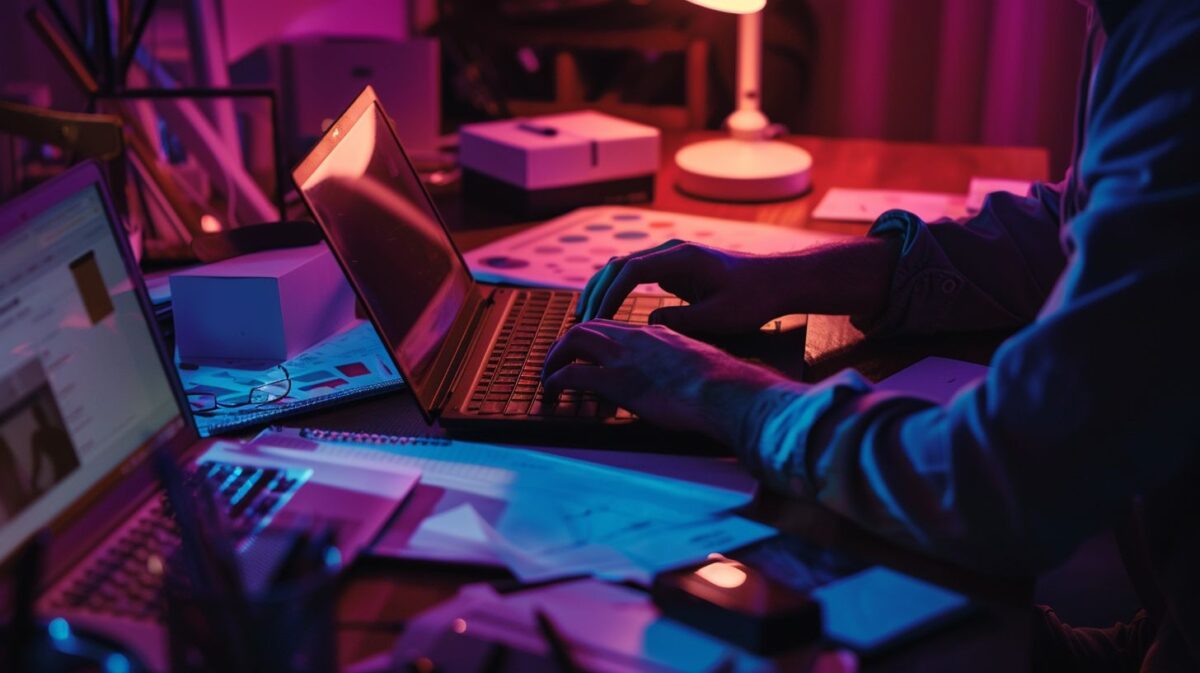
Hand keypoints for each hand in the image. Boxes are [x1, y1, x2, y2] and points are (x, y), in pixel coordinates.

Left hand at [541, 320, 791, 443]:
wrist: (725, 391)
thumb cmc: (722, 385)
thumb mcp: (699, 365)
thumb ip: (683, 364)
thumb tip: (683, 376)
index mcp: (656, 333)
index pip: (615, 327)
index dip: (596, 337)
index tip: (587, 351)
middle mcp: (636, 338)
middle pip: (589, 327)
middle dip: (567, 342)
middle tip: (557, 360)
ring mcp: (624, 357)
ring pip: (574, 341)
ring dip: (555, 357)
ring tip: (548, 374)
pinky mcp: (616, 380)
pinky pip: (573, 374)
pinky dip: (556, 379)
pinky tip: (551, 389)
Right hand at [577, 240, 795, 333]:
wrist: (775, 283)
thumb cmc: (752, 298)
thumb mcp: (718, 317)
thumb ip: (679, 320)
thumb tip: (647, 322)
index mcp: (681, 257)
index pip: (631, 269)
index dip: (609, 294)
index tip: (597, 319)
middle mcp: (671, 252)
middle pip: (619, 264)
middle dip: (597, 291)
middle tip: (581, 321)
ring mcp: (670, 259)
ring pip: (623, 268)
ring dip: (603, 289)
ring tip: (587, 318)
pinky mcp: (673, 270)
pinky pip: (635, 276)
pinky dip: (617, 291)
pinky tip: (608, 313)